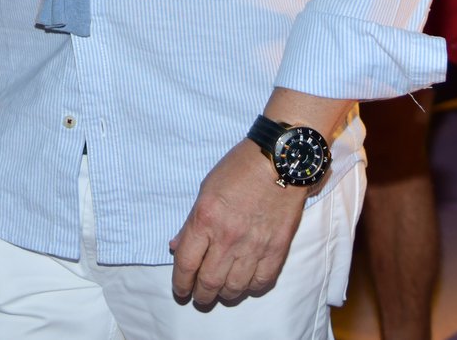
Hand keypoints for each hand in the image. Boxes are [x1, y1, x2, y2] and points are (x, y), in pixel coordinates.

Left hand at [169, 139, 307, 305]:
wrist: (280, 159)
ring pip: (234, 288)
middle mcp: (228, 237)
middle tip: (200, 296)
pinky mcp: (277, 250)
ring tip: (222, 291)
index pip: (186, 264)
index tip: (181, 290)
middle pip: (208, 283)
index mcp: (205, 219)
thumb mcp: (206, 189)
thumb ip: (191, 222)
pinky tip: (245, 281)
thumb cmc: (239, 168)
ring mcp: (254, 246)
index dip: (180, 283)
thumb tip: (177, 247)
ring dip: (224, 294)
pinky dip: (250, 287)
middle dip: (201, 296)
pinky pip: (261, 283)